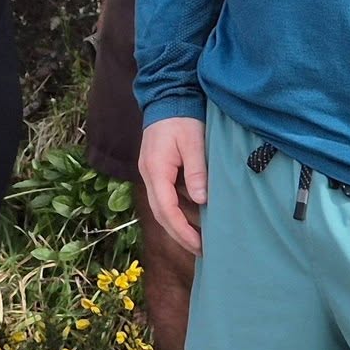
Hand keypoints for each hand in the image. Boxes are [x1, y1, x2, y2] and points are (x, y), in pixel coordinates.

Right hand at [138, 116, 207, 254]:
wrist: (167, 98)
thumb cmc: (182, 118)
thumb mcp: (194, 142)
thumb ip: (196, 171)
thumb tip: (201, 200)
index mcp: (155, 169)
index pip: (166, 208)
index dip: (182, 230)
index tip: (200, 245)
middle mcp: (148, 174)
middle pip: (160, 213)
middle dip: (179, 234)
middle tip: (201, 251)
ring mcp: (150, 173)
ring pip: (161, 207)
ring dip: (178, 226)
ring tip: (199, 241)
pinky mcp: (157, 170)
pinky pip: (165, 197)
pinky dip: (178, 212)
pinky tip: (194, 218)